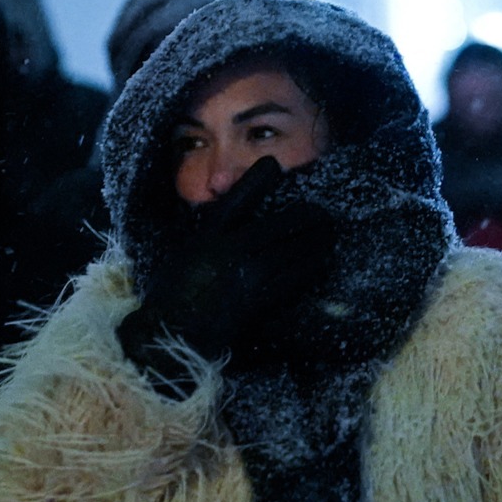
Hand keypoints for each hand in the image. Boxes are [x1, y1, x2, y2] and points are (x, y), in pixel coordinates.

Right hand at [119, 157, 335, 373]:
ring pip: (292, 252)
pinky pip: (293, 281)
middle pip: (278, 226)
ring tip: (330, 234)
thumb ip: (210, 238)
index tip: (274, 166)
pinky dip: (309, 269)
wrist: (173, 335)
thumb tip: (235, 227)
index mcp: (207, 238)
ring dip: (316, 241)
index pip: (237, 202)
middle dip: (305, 218)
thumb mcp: (185, 255)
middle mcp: (230, 252)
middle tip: (323, 214)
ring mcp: (247, 277)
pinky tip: (319, 263)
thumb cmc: (171, 297)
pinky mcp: (260, 302)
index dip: (256, 182)